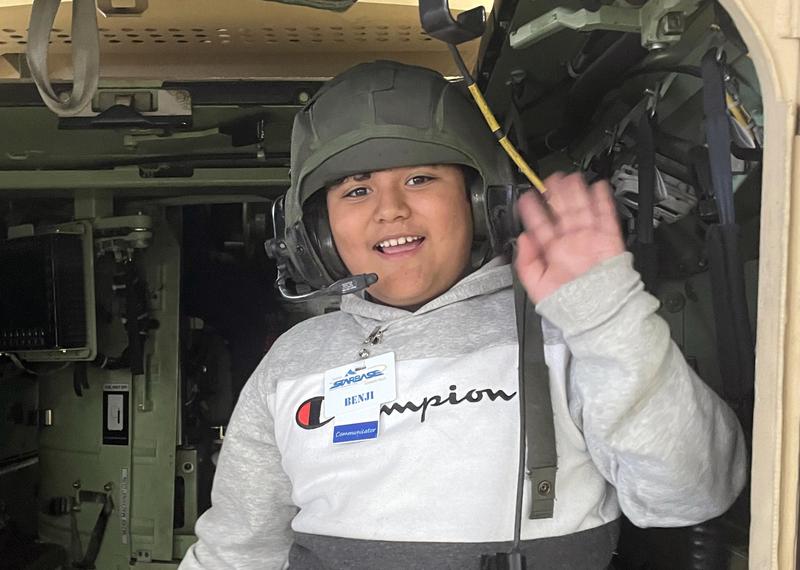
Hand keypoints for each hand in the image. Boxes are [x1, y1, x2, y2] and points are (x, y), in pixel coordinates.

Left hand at [514, 172, 624, 302]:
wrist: (597, 313)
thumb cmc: (569, 304)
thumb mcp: (537, 285)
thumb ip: (526, 262)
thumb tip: (522, 239)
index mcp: (553, 252)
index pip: (541, 225)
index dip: (533, 210)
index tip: (527, 197)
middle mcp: (570, 243)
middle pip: (561, 212)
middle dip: (555, 194)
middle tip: (549, 179)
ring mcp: (589, 240)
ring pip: (581, 209)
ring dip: (576, 192)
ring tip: (569, 177)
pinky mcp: (608, 240)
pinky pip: (606, 216)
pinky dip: (603, 201)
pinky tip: (597, 187)